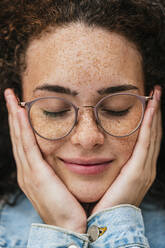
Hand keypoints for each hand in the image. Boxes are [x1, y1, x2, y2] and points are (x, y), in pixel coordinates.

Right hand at [4, 89, 86, 232]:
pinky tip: (21, 112)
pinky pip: (27, 144)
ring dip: (15, 116)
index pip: (25, 141)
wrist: (70, 228)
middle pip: (18, 136)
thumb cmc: (71, 206)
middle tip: (11, 96)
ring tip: (12, 98)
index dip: (21, 123)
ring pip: (19, 137)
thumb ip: (60, 169)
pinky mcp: (35, 174)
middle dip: (14, 115)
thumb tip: (70, 155)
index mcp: (33, 171)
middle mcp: (26, 169)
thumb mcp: (62, 183)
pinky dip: (22, 128)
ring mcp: (28, 172)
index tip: (22, 106)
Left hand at [92, 86, 161, 213]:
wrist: (105, 223)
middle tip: (155, 93)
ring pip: (152, 135)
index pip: (146, 138)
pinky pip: (146, 141)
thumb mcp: (109, 177)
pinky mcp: (139, 170)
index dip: (148, 120)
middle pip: (153, 134)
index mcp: (138, 168)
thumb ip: (110, 163)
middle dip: (155, 113)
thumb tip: (98, 149)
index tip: (148, 102)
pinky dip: (150, 125)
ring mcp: (145, 168)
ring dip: (154, 114)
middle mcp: (146, 166)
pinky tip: (151, 109)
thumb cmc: (103, 200)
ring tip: (155, 96)